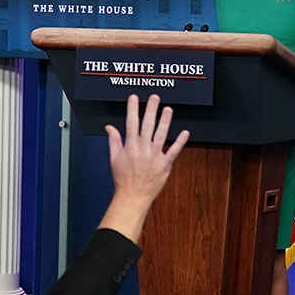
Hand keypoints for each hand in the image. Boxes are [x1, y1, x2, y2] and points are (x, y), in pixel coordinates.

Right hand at [97, 93, 188, 242]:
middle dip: (150, 110)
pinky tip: (185, 133)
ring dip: (165, 122)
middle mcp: (142, 149)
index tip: (134, 98)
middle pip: (147, 126)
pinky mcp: (164, 165)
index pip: (131, 123)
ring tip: (168, 110)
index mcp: (130, 146)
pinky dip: (180, 142)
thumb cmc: (123, 179)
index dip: (132, 109)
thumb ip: (114, 140)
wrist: (132, 196)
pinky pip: (173, 152)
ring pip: (161, 135)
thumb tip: (109, 128)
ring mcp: (154, 157)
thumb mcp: (114, 158)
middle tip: (154, 98)